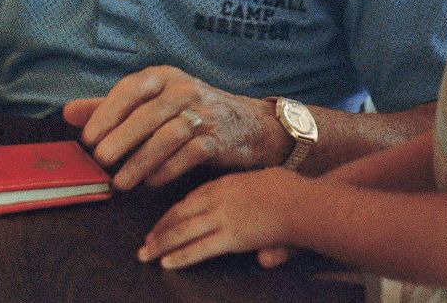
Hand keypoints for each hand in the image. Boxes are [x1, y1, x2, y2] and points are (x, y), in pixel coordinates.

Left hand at [62, 66, 289, 190]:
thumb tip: (68, 112)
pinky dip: (167, 171)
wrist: (246, 124)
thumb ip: (110, 106)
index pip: (130, 89)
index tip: (88, 139)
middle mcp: (184, 89)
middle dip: (120, 140)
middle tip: (101, 162)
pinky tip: (151, 182)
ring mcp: (204, 113)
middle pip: (148, 114)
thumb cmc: (187, 111)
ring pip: (167, 136)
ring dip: (140, 162)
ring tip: (120, 182)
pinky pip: (189, 156)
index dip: (106, 114)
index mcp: (163, 76)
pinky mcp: (218, 139)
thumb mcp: (151, 100)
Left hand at [137, 167, 300, 268]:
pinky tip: (166, 262)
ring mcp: (223, 217)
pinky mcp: (231, 237)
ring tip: (145, 254)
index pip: (191, 198)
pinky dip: (180, 255)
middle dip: (159, 229)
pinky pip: (199, 248)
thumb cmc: (292, 191)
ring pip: (182, 231)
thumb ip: (255, 203)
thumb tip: (248, 224)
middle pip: (180, 213)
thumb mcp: (268, 185)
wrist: (303, 201)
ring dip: (161, 243)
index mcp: (225, 184)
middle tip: (144, 241)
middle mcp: (218, 198)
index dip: (175, 212)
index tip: (164, 221)